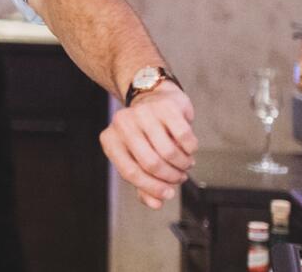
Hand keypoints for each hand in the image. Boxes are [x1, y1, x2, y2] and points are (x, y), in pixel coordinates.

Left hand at [100, 82, 197, 208]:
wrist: (154, 97)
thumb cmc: (144, 134)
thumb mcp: (137, 158)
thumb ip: (144, 184)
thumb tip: (156, 204)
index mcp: (110, 140)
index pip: (130, 172)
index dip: (152, 187)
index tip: (168, 194)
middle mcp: (123, 124)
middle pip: (151, 163)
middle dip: (170, 177)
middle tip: (180, 177)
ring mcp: (143, 113)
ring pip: (169, 152)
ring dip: (183, 164)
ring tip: (185, 164)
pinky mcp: (166, 107)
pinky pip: (184, 137)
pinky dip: (191, 149)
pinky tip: (189, 149)